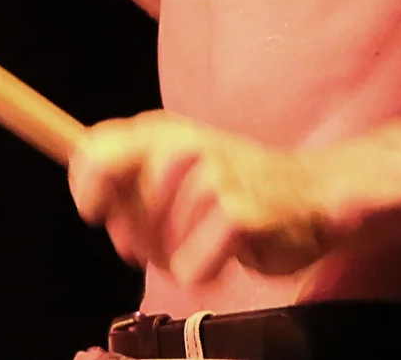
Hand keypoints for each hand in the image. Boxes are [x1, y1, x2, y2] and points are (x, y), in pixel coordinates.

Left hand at [68, 112, 400, 286]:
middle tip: (168, 237)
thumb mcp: (173, 168)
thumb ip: (128, 182)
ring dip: (174, 257)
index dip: (87, 191)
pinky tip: (228, 252)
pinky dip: (203, 271)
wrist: (313, 194)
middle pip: (122, 212)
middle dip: (138, 239)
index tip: (99, 214)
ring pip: (155, 246)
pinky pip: (189, 268)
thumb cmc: (233, 185)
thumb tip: (98, 213)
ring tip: (204, 239)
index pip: (92, 151)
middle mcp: (181, 144)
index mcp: (158, 129)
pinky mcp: (237, 210)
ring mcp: (210, 174)